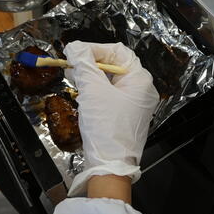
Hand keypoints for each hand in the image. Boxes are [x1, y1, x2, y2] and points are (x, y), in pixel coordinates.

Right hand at [63, 41, 158, 196]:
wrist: (110, 166)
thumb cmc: (105, 126)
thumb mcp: (92, 91)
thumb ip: (84, 64)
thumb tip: (75, 47)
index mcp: (140, 80)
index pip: (118, 52)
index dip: (95, 49)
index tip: (74, 52)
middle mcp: (142, 91)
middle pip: (115, 66)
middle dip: (92, 62)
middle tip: (72, 64)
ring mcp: (135, 105)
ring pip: (112, 81)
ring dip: (92, 77)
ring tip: (74, 77)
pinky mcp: (126, 117)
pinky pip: (111, 96)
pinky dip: (96, 91)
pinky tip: (83, 94)